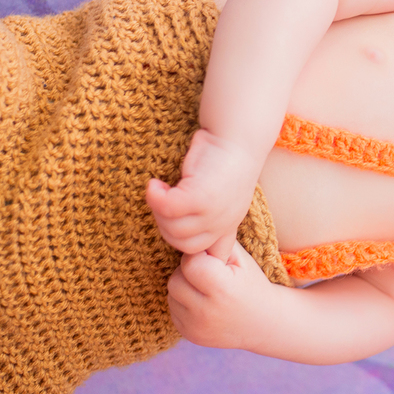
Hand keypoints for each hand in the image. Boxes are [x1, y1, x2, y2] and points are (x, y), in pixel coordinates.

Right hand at [146, 128, 263, 260]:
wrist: (238, 135)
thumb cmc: (224, 159)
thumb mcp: (221, 195)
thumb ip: (206, 215)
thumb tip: (177, 226)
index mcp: (228, 226)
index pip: (209, 257)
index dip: (187, 249)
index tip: (174, 226)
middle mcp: (223, 223)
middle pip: (182, 244)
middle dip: (165, 224)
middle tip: (163, 199)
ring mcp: (214, 212)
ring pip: (173, 229)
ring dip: (158, 210)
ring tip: (160, 189)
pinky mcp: (202, 196)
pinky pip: (169, 208)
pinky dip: (156, 197)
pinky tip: (155, 184)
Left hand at [166, 241, 269, 349]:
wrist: (263, 323)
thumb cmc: (252, 285)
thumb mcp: (242, 259)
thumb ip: (218, 243)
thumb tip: (193, 233)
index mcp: (223, 290)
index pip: (190, 264)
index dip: (199, 257)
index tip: (212, 260)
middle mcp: (206, 312)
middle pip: (175, 280)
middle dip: (188, 272)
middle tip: (207, 273)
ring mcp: (196, 327)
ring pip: (172, 295)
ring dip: (184, 287)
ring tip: (205, 288)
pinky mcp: (189, 335)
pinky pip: (174, 310)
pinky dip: (184, 302)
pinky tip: (202, 302)